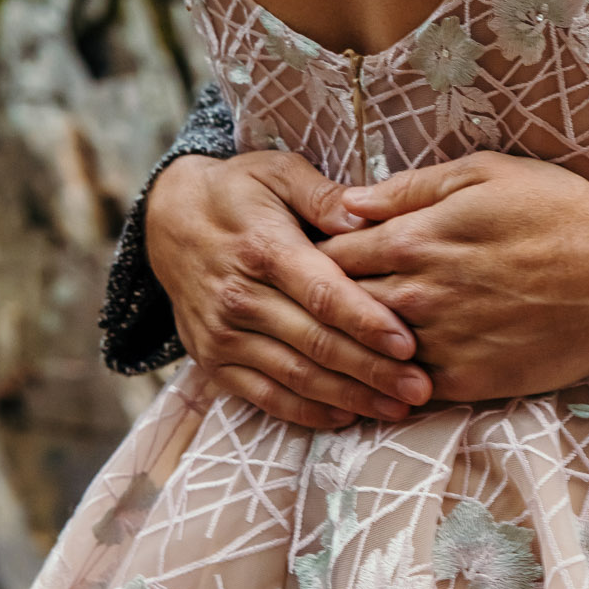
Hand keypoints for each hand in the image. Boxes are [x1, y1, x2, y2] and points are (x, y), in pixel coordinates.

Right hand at [144, 152, 432, 429]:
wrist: (169, 220)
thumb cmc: (239, 192)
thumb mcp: (280, 173)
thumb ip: (325, 195)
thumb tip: (368, 215)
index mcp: (263, 249)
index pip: (322, 295)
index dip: (367, 323)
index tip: (408, 344)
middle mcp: (238, 298)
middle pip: (316, 343)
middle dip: (372, 370)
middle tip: (420, 387)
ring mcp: (222, 335)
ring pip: (295, 376)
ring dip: (348, 397)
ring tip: (397, 408)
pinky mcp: (212, 360)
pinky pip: (262, 396)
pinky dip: (305, 412)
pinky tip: (345, 416)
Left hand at [327, 151, 588, 404]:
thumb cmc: (558, 210)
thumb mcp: (484, 173)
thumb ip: (410, 189)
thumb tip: (348, 202)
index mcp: (415, 239)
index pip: (331, 255)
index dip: (313, 257)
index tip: (304, 261)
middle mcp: (419, 294)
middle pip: (338, 308)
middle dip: (319, 307)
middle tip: (304, 308)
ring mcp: (443, 342)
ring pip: (367, 354)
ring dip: (348, 350)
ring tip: (331, 348)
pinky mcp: (470, 380)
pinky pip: (406, 389)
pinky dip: (386, 384)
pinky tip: (378, 379)